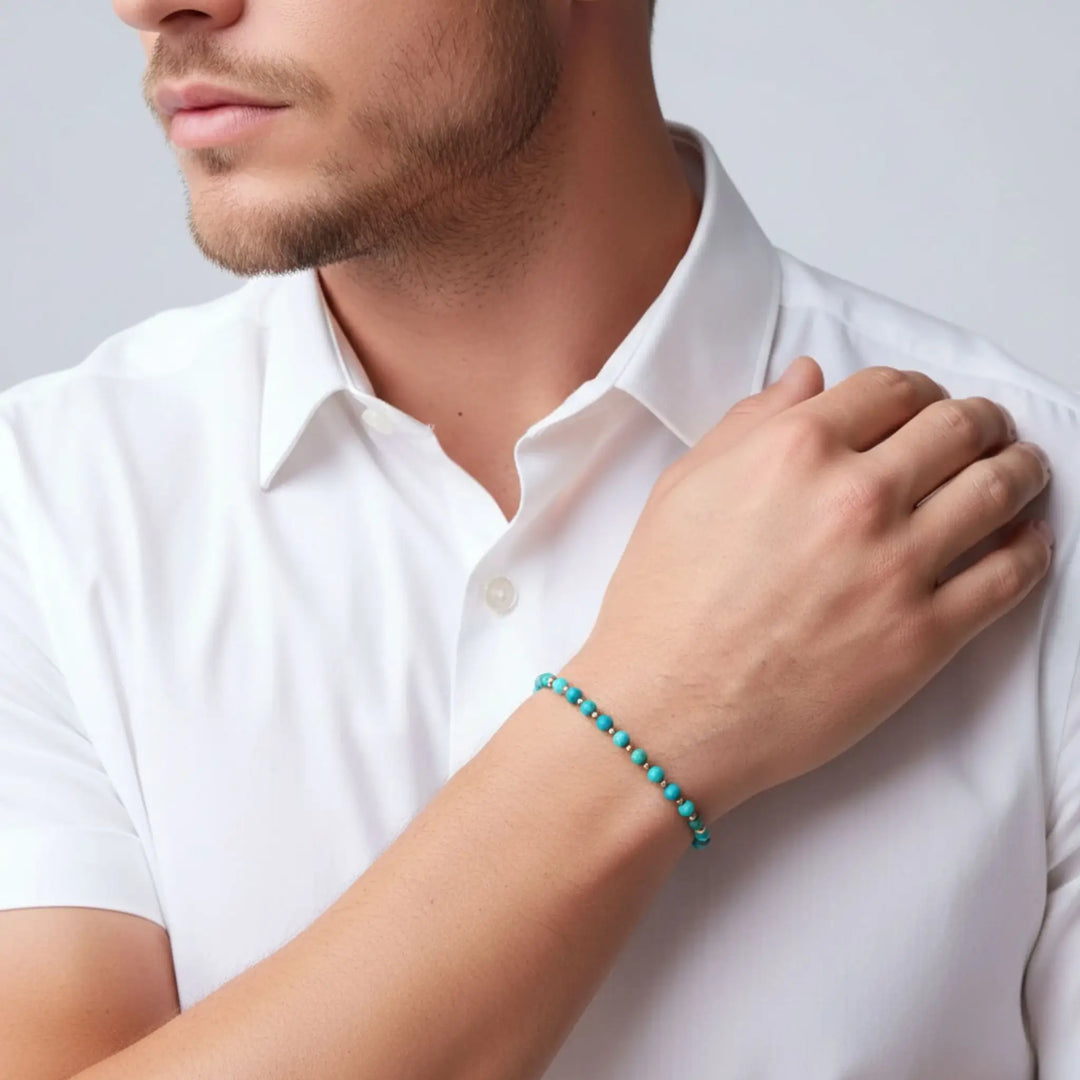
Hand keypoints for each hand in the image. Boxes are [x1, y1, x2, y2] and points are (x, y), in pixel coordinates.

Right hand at [566, 356, 1053, 823]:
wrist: (665, 709)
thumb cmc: (662, 606)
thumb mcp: (683, 489)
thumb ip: (749, 423)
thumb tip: (806, 380)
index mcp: (794, 449)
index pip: (890, 389)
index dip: (916, 390)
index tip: (924, 404)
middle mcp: (855, 495)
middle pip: (958, 428)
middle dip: (981, 421)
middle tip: (986, 431)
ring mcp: (897, 566)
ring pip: (999, 490)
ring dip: (1021, 469)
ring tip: (1022, 471)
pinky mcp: (923, 635)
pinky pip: (1008, 576)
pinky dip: (1030, 549)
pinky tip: (1027, 540)